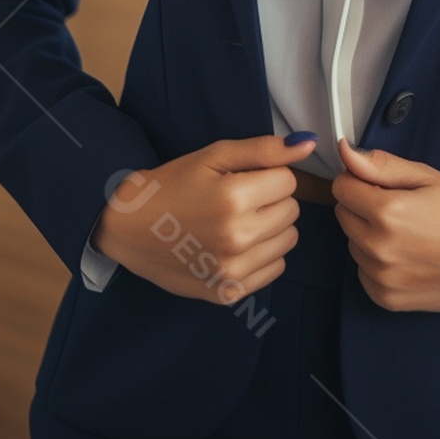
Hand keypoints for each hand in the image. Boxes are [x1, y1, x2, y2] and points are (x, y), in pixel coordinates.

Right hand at [90, 133, 317, 305]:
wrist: (130, 227)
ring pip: (288, 240)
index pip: (289, 182)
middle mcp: (237, 238)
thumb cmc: (174, 184)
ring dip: (270, 228)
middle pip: (291, 211)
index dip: (268, 175)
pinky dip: (262, 255)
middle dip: (271, 200)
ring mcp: (232, 271)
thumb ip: (265, 150)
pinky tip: (234, 245)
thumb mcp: (215, 155)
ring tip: (236, 222)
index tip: (242, 178)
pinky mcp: (228, 294)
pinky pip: (274, 269)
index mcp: (234, 198)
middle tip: (237, 199)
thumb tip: (310, 144)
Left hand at [332, 135, 439, 311]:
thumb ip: (381, 165)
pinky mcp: (387, 298)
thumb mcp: (425, 177)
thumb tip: (345, 151)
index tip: (382, 185)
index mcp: (387, 212)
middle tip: (400, 208)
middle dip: (363, 206)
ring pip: (352, 243)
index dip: (360, 180)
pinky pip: (363, 272)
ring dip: (369, 235)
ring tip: (407, 233)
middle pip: (343, 214)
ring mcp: (382, 277)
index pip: (342, 186)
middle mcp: (379, 248)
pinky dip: (376, 262)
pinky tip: (406, 255)